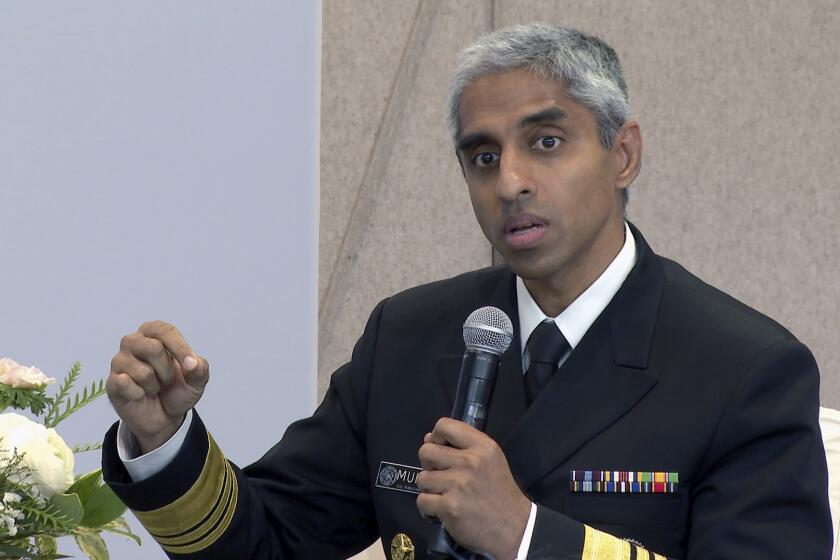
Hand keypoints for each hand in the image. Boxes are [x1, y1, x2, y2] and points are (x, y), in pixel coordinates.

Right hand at [106, 321, 208, 453]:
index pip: (164, 330)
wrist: (164, 418)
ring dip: (155, 385)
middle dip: (167, 370)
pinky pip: (125, 384)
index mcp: (153, 334)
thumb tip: (193, 363)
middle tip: (167, 380)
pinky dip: (140, 394)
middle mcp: (133, 342)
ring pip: (142, 371)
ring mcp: (119, 361)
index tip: (191, 365)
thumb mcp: (197, 381)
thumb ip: (200, 369)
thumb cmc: (177, 390)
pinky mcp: (112, 381)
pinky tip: (140, 395)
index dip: (179, 347)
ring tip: (154, 387)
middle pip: (153, 348)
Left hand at [416, 418, 530, 559]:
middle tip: (439, 475)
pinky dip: (427, 507)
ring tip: (442, 494)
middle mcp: (470, 462)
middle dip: (428, 464)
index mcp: (482, 446)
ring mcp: (458, 485)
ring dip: (428, 488)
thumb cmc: (500, 492)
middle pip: (426, 451)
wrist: (513, 527)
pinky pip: (422, 500)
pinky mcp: (449, 507)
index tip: (440, 448)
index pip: (444, 425)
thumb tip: (429, 438)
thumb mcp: (491, 459)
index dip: (435, 436)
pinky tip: (439, 510)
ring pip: (422, 477)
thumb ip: (463, 446)